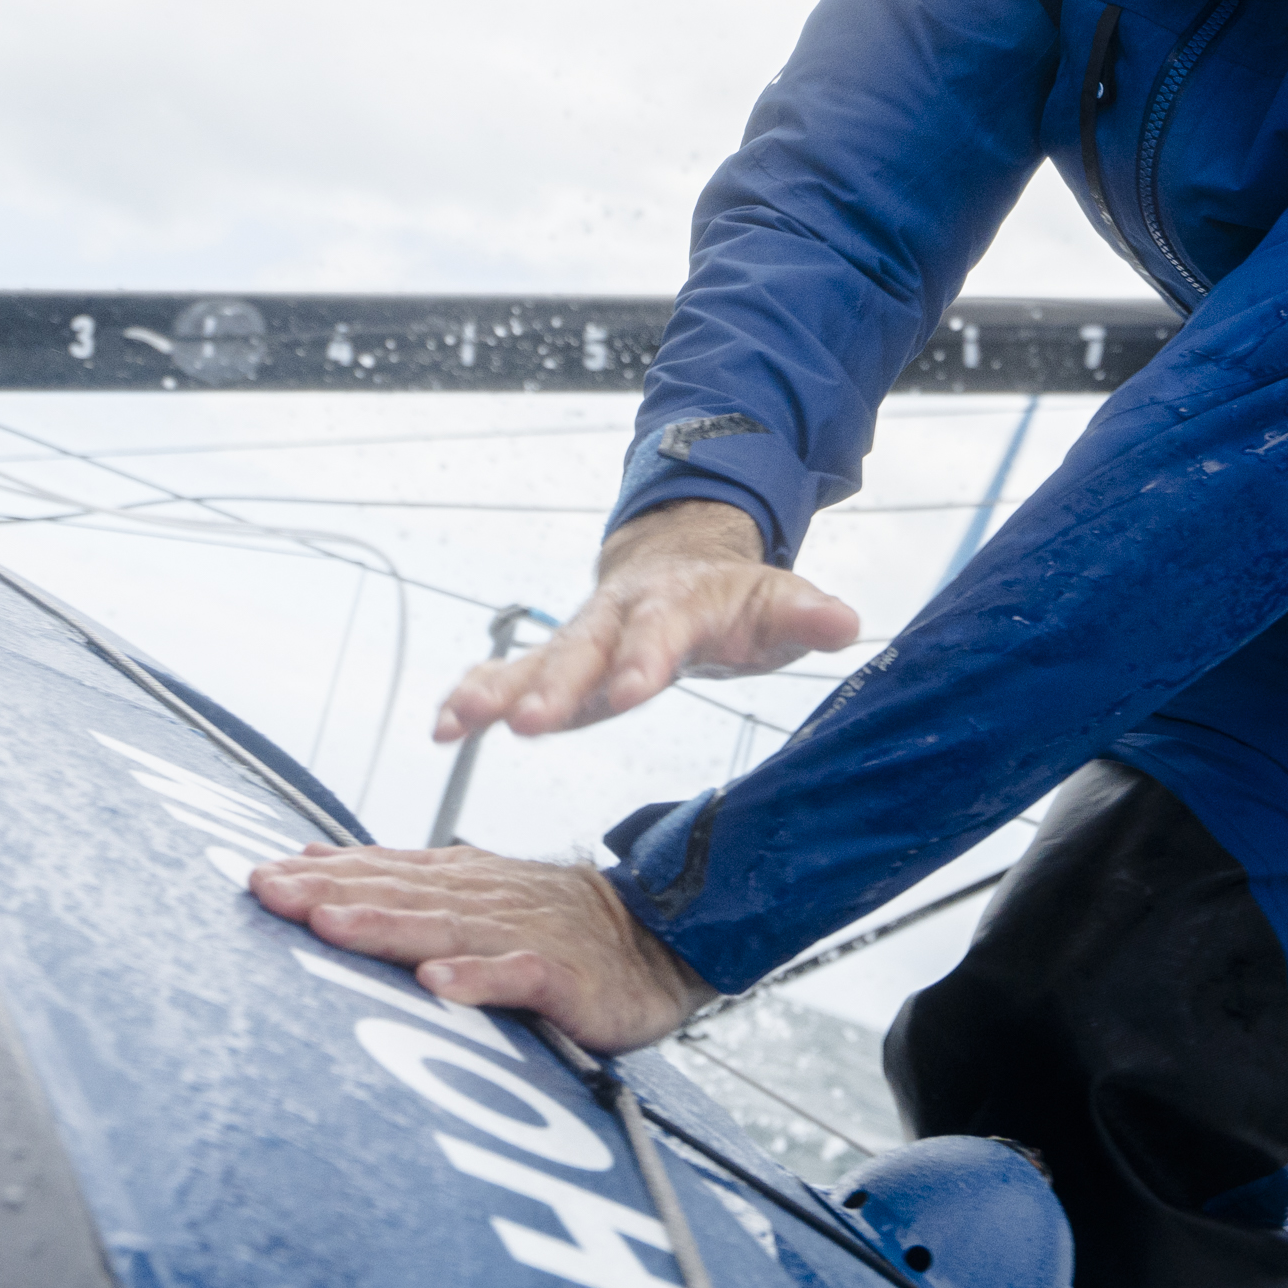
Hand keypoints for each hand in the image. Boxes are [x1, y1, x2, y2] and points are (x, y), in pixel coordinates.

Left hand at [248, 844, 711, 1052]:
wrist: (667, 942)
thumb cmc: (566, 930)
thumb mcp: (484, 898)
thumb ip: (411, 884)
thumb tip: (322, 866)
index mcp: (467, 881)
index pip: (386, 870)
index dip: (324, 872)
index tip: (260, 874)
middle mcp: (489, 899)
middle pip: (401, 893)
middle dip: (331, 891)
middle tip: (267, 890)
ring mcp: (527, 934)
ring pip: (447, 927)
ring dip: (386, 925)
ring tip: (329, 925)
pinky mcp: (567, 975)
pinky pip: (520, 976)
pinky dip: (480, 977)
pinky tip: (438, 982)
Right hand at [433, 498, 859, 742]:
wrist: (680, 559)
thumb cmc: (733, 596)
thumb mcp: (776, 602)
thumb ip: (805, 615)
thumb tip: (846, 622)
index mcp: (676, 604)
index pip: (662, 633)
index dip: (646, 660)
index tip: (632, 691)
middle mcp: (618, 617)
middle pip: (583, 650)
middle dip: (555, 686)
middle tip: (528, 722)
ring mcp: (580, 638)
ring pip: (532, 661)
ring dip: (494, 690)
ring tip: (457, 721)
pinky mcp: (555, 663)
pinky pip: (506, 676)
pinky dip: (473, 698)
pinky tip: (442, 729)